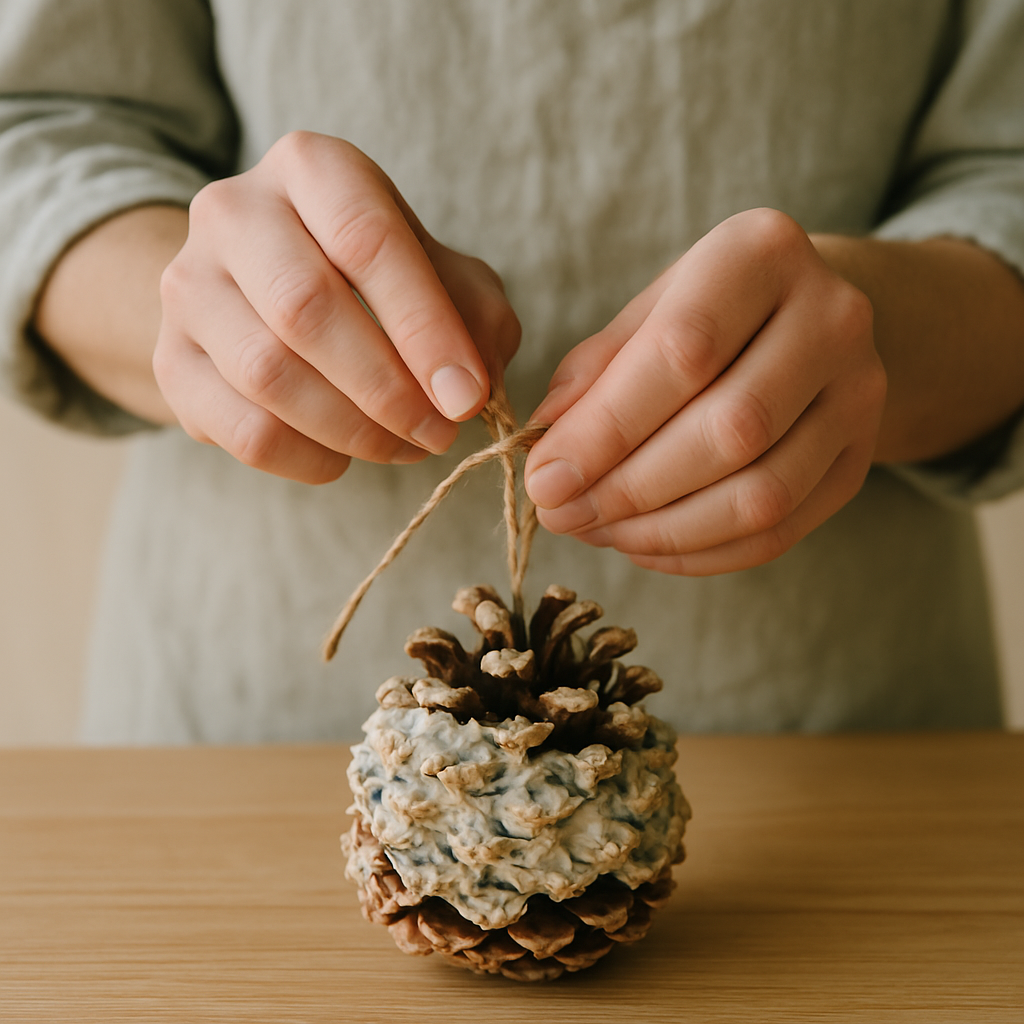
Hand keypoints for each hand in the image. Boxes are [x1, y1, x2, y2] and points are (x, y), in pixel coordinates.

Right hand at [153, 131, 519, 482]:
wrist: (266, 289)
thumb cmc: (376, 277)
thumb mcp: (441, 273)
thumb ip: (473, 317)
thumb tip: (469, 390)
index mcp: (312, 167)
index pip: (365, 240)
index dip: (424, 329)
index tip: (467, 397)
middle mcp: (233, 212)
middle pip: (304, 307)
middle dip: (387, 389)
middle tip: (438, 433)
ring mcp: (188, 286)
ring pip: (267, 374)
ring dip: (352, 431)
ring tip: (403, 446)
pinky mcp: (171, 359)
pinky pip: (240, 428)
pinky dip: (307, 458)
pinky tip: (344, 457)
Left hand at [524, 208, 885, 574]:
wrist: (808, 320)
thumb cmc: (707, 313)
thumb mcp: (647, 312)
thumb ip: (596, 372)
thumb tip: (548, 450)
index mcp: (761, 254)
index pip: (683, 353)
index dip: (607, 430)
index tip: (545, 478)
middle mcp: (831, 318)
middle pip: (730, 431)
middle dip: (629, 489)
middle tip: (562, 514)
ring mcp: (860, 392)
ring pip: (761, 494)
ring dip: (663, 530)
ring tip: (598, 531)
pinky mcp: (860, 458)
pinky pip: (780, 532)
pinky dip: (700, 553)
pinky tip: (644, 545)